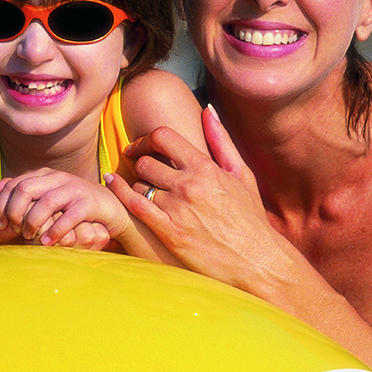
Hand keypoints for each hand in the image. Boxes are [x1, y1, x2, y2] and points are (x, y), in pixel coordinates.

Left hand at [0, 170, 121, 249]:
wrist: (110, 206)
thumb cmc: (71, 204)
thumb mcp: (42, 195)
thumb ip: (15, 191)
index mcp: (44, 175)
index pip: (14, 184)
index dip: (1, 204)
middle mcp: (58, 178)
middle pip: (26, 189)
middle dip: (15, 212)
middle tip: (13, 230)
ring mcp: (74, 189)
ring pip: (47, 202)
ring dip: (34, 222)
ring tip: (29, 238)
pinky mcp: (90, 203)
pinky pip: (70, 216)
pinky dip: (57, 230)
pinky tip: (47, 242)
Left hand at [106, 107, 295, 291]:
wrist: (258, 261)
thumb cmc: (250, 218)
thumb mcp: (241, 174)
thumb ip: (221, 141)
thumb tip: (207, 110)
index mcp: (206, 168)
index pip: (163, 137)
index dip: (145, 139)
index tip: (139, 146)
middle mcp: (189, 185)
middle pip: (145, 162)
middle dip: (139, 164)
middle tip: (137, 170)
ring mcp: (178, 210)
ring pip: (138, 185)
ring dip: (135, 185)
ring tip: (138, 188)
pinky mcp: (170, 233)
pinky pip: (136, 206)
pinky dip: (121, 195)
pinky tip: (113, 187)